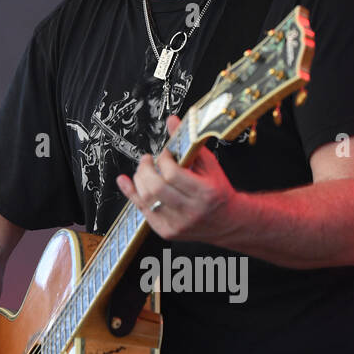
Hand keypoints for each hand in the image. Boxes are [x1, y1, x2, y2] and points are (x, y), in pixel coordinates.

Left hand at [115, 114, 237, 242]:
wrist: (227, 221)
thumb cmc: (218, 192)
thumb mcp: (209, 165)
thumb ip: (189, 144)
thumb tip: (172, 122)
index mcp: (205, 193)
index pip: (173, 174)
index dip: (163, 160)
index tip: (164, 154)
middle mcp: (191, 210)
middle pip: (156, 188)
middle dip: (145, 169)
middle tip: (147, 160)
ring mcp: (177, 223)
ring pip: (146, 199)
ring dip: (139, 180)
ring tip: (144, 170)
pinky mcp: (167, 231)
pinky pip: (142, 211)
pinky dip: (131, 193)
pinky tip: (126, 182)